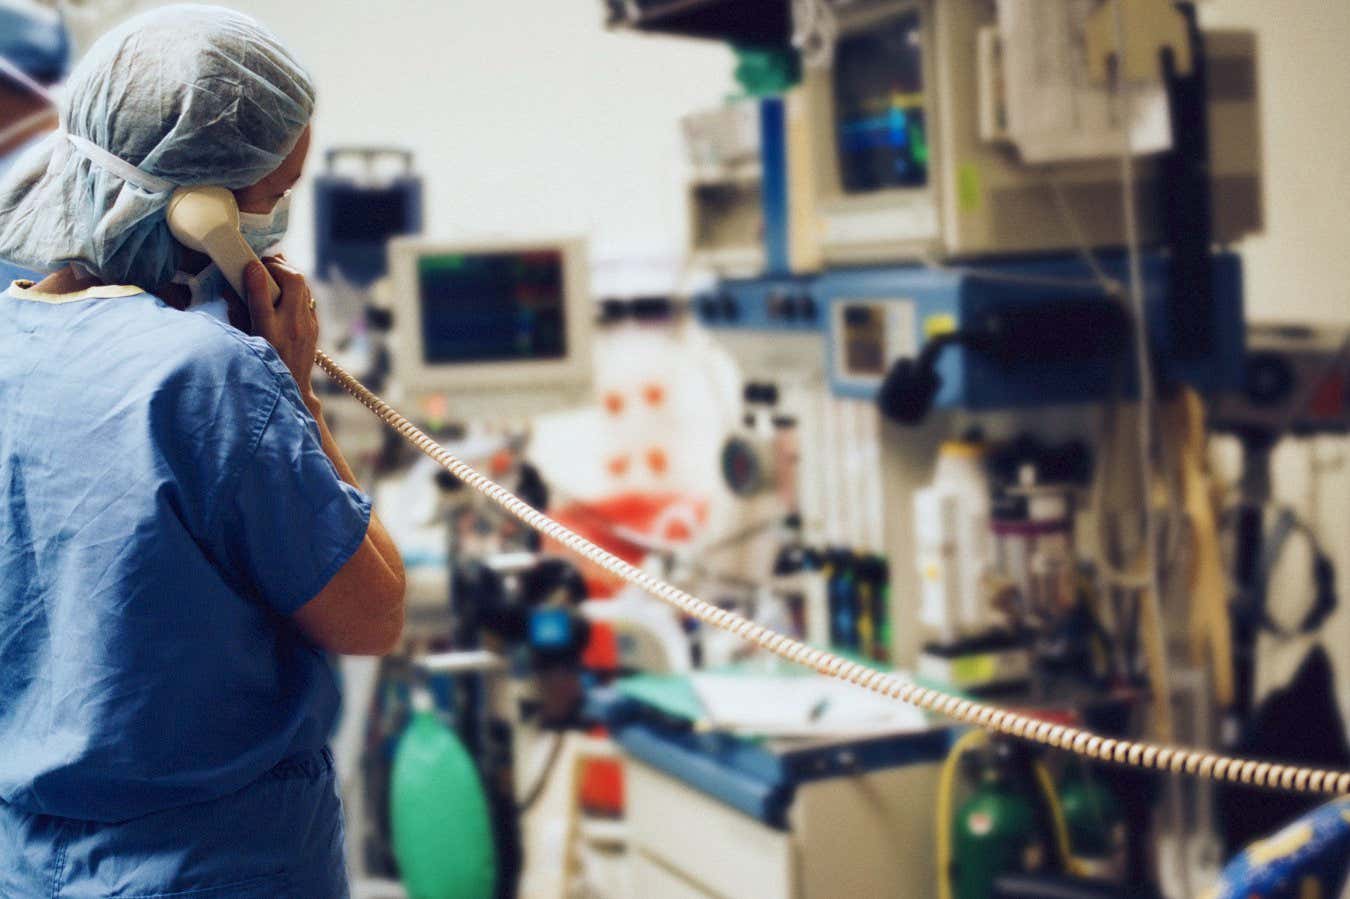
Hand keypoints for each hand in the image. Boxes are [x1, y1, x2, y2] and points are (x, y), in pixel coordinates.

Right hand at [243, 257, 317, 402]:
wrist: (292, 389)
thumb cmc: (261, 366)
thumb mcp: (242, 341)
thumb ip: (236, 313)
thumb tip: (230, 286)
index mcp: (268, 334)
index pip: (264, 300)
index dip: (257, 277)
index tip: (250, 264)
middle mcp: (291, 329)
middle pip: (294, 284)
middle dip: (279, 266)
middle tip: (264, 262)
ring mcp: (307, 328)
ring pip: (304, 288)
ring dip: (288, 273)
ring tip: (274, 268)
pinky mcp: (314, 327)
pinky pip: (308, 297)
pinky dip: (296, 286)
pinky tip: (285, 285)